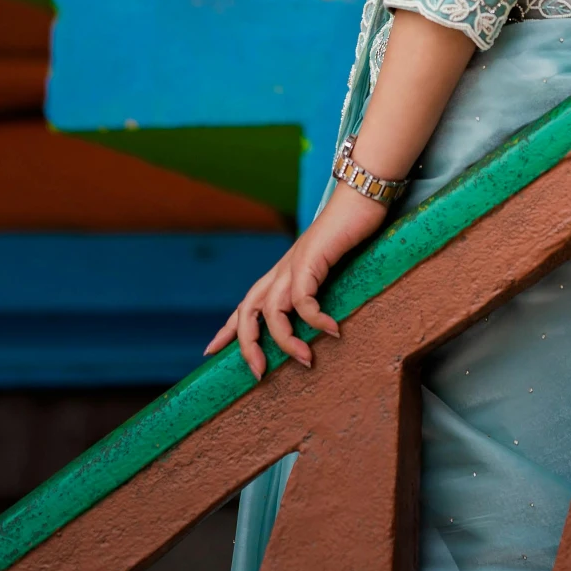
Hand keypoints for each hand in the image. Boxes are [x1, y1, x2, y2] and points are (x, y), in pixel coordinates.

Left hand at [204, 186, 387, 380]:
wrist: (360, 197)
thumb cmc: (348, 231)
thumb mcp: (328, 266)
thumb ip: (317, 286)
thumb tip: (319, 317)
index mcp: (282, 271)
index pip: (246, 304)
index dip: (228, 329)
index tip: (210, 351)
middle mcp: (282, 269)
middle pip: (248, 310)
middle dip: (247, 345)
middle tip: (259, 373)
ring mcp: (294, 264)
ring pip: (273, 311)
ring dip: (287, 342)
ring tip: (306, 359)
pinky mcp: (311, 260)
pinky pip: (303, 300)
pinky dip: (315, 320)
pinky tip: (332, 329)